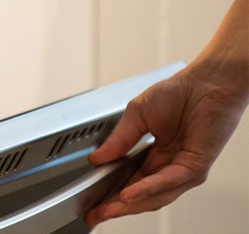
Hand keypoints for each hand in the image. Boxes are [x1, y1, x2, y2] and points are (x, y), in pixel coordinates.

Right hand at [84, 0, 248, 226]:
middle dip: (115, 207)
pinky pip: (168, 182)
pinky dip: (146, 188)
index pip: (129, 183)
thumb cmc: (179, 93)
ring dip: (128, 205)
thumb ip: (118, 140)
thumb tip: (96, 158)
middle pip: (140, 196)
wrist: (206, 82)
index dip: (109, 195)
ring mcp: (183, 169)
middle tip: (94, 215)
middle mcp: (169, 167)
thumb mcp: (135, 116)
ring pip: (153, 196)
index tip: (90, 203)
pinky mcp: (195, 166)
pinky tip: (128, 193)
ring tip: (106, 209)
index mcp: (155, 157)